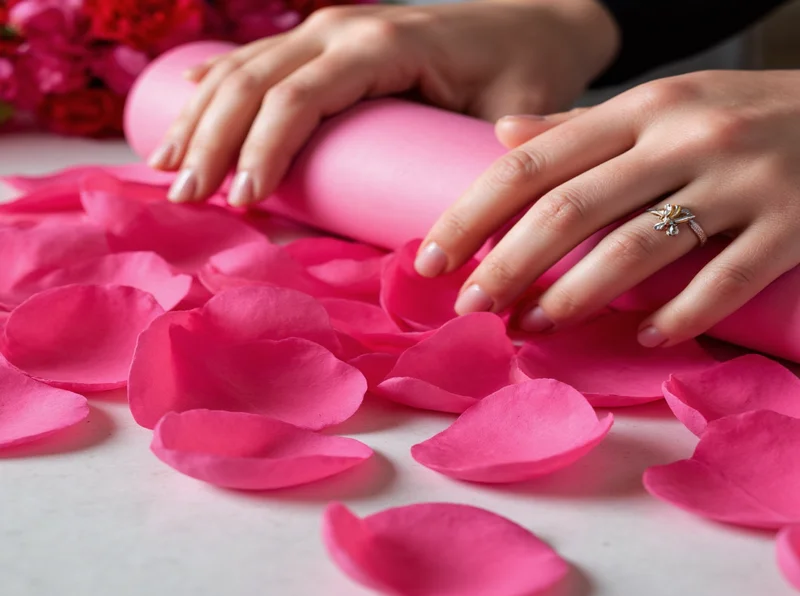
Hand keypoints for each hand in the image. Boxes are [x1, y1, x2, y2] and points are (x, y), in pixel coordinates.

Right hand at [148, 0, 618, 204]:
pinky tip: (183, 103)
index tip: (242, 202)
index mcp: (385, 44)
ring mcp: (333, 26)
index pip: (301, 96)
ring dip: (201, 115)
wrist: (538, 23)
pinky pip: (259, 57)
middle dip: (214, 139)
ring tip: (167, 166)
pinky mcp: (329, 37)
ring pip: (245, 66)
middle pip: (257, 80)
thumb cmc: (526, 74)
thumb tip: (440, 252)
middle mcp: (347, 27)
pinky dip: (217, 84)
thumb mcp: (511, 120)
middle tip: (187, 196)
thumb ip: (475, 177)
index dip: (264, 148)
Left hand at [415, 70, 799, 346]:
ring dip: (574, 300)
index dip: (471, 215)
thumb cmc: (737, 115)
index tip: (430, 260)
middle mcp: (683, 137)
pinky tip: (641, 338)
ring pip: (636, 250)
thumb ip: (578, 127)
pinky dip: (677, 316)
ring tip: (531, 328)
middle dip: (508, 266)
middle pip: (570, 210)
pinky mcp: (792, 224)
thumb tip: (500, 139)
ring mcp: (740, 180)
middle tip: (469, 309)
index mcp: (639, 109)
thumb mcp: (657, 105)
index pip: (531, 164)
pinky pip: (724, 282)